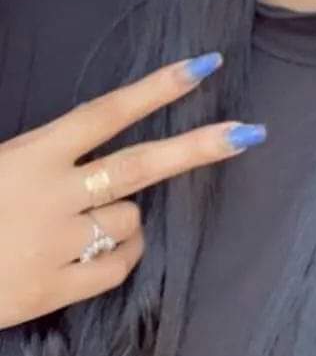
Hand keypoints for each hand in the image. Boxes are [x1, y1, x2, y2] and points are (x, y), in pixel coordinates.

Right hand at [0, 54, 265, 328]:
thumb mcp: (2, 162)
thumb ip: (52, 150)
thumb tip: (106, 136)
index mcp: (31, 154)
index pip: (106, 111)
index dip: (158, 87)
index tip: (205, 65)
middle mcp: (50, 194)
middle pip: (139, 165)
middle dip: (198, 147)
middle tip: (251, 132)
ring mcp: (55, 243)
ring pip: (130, 222)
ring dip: (129, 220)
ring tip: (95, 221)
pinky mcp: (52, 290)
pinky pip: (116, 269)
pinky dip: (119, 257)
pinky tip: (98, 252)